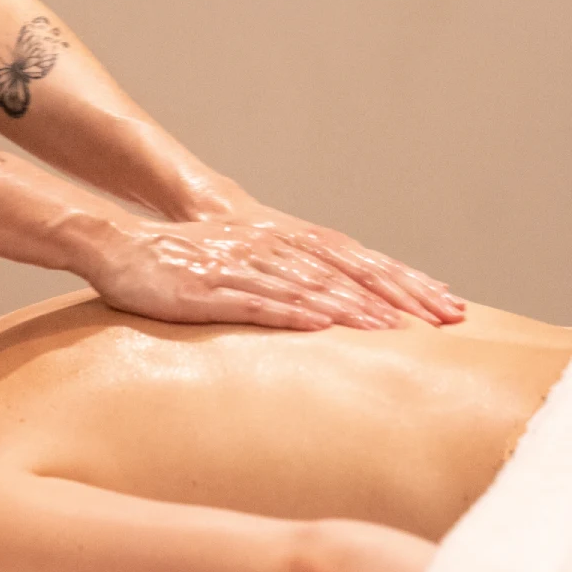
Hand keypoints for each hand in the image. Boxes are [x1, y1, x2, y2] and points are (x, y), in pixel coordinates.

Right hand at [88, 203, 464, 331]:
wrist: (123, 246)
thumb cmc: (185, 263)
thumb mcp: (246, 266)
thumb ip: (288, 284)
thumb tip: (329, 315)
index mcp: (288, 243)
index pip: (361, 261)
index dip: (406, 281)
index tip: (447, 304)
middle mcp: (275, 248)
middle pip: (349, 272)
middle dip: (399, 296)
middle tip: (443, 319)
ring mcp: (245, 267)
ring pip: (311, 286)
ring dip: (355, 308)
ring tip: (394, 328)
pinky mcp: (210, 288)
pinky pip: (258, 301)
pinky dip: (293, 314)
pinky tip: (320, 327)